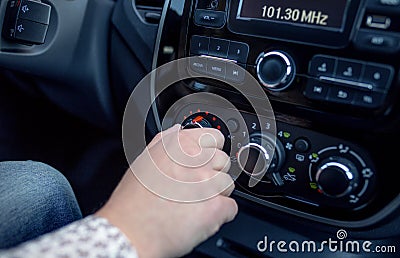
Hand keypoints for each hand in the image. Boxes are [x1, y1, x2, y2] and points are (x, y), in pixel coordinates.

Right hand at [96, 124, 237, 257]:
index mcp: (180, 144)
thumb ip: (164, 140)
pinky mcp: (216, 207)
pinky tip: (200, 217)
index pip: (215, 137)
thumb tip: (178, 130)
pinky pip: (231, 207)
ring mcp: (208, 182)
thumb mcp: (145, 160)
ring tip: (194, 204)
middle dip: (213, 174)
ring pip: (228, 185)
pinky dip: (220, 215)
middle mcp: (196, 159)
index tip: (204, 162)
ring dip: (216, 195)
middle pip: (224, 161)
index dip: (211, 151)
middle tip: (194, 188)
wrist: (130, 232)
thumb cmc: (133, 201)